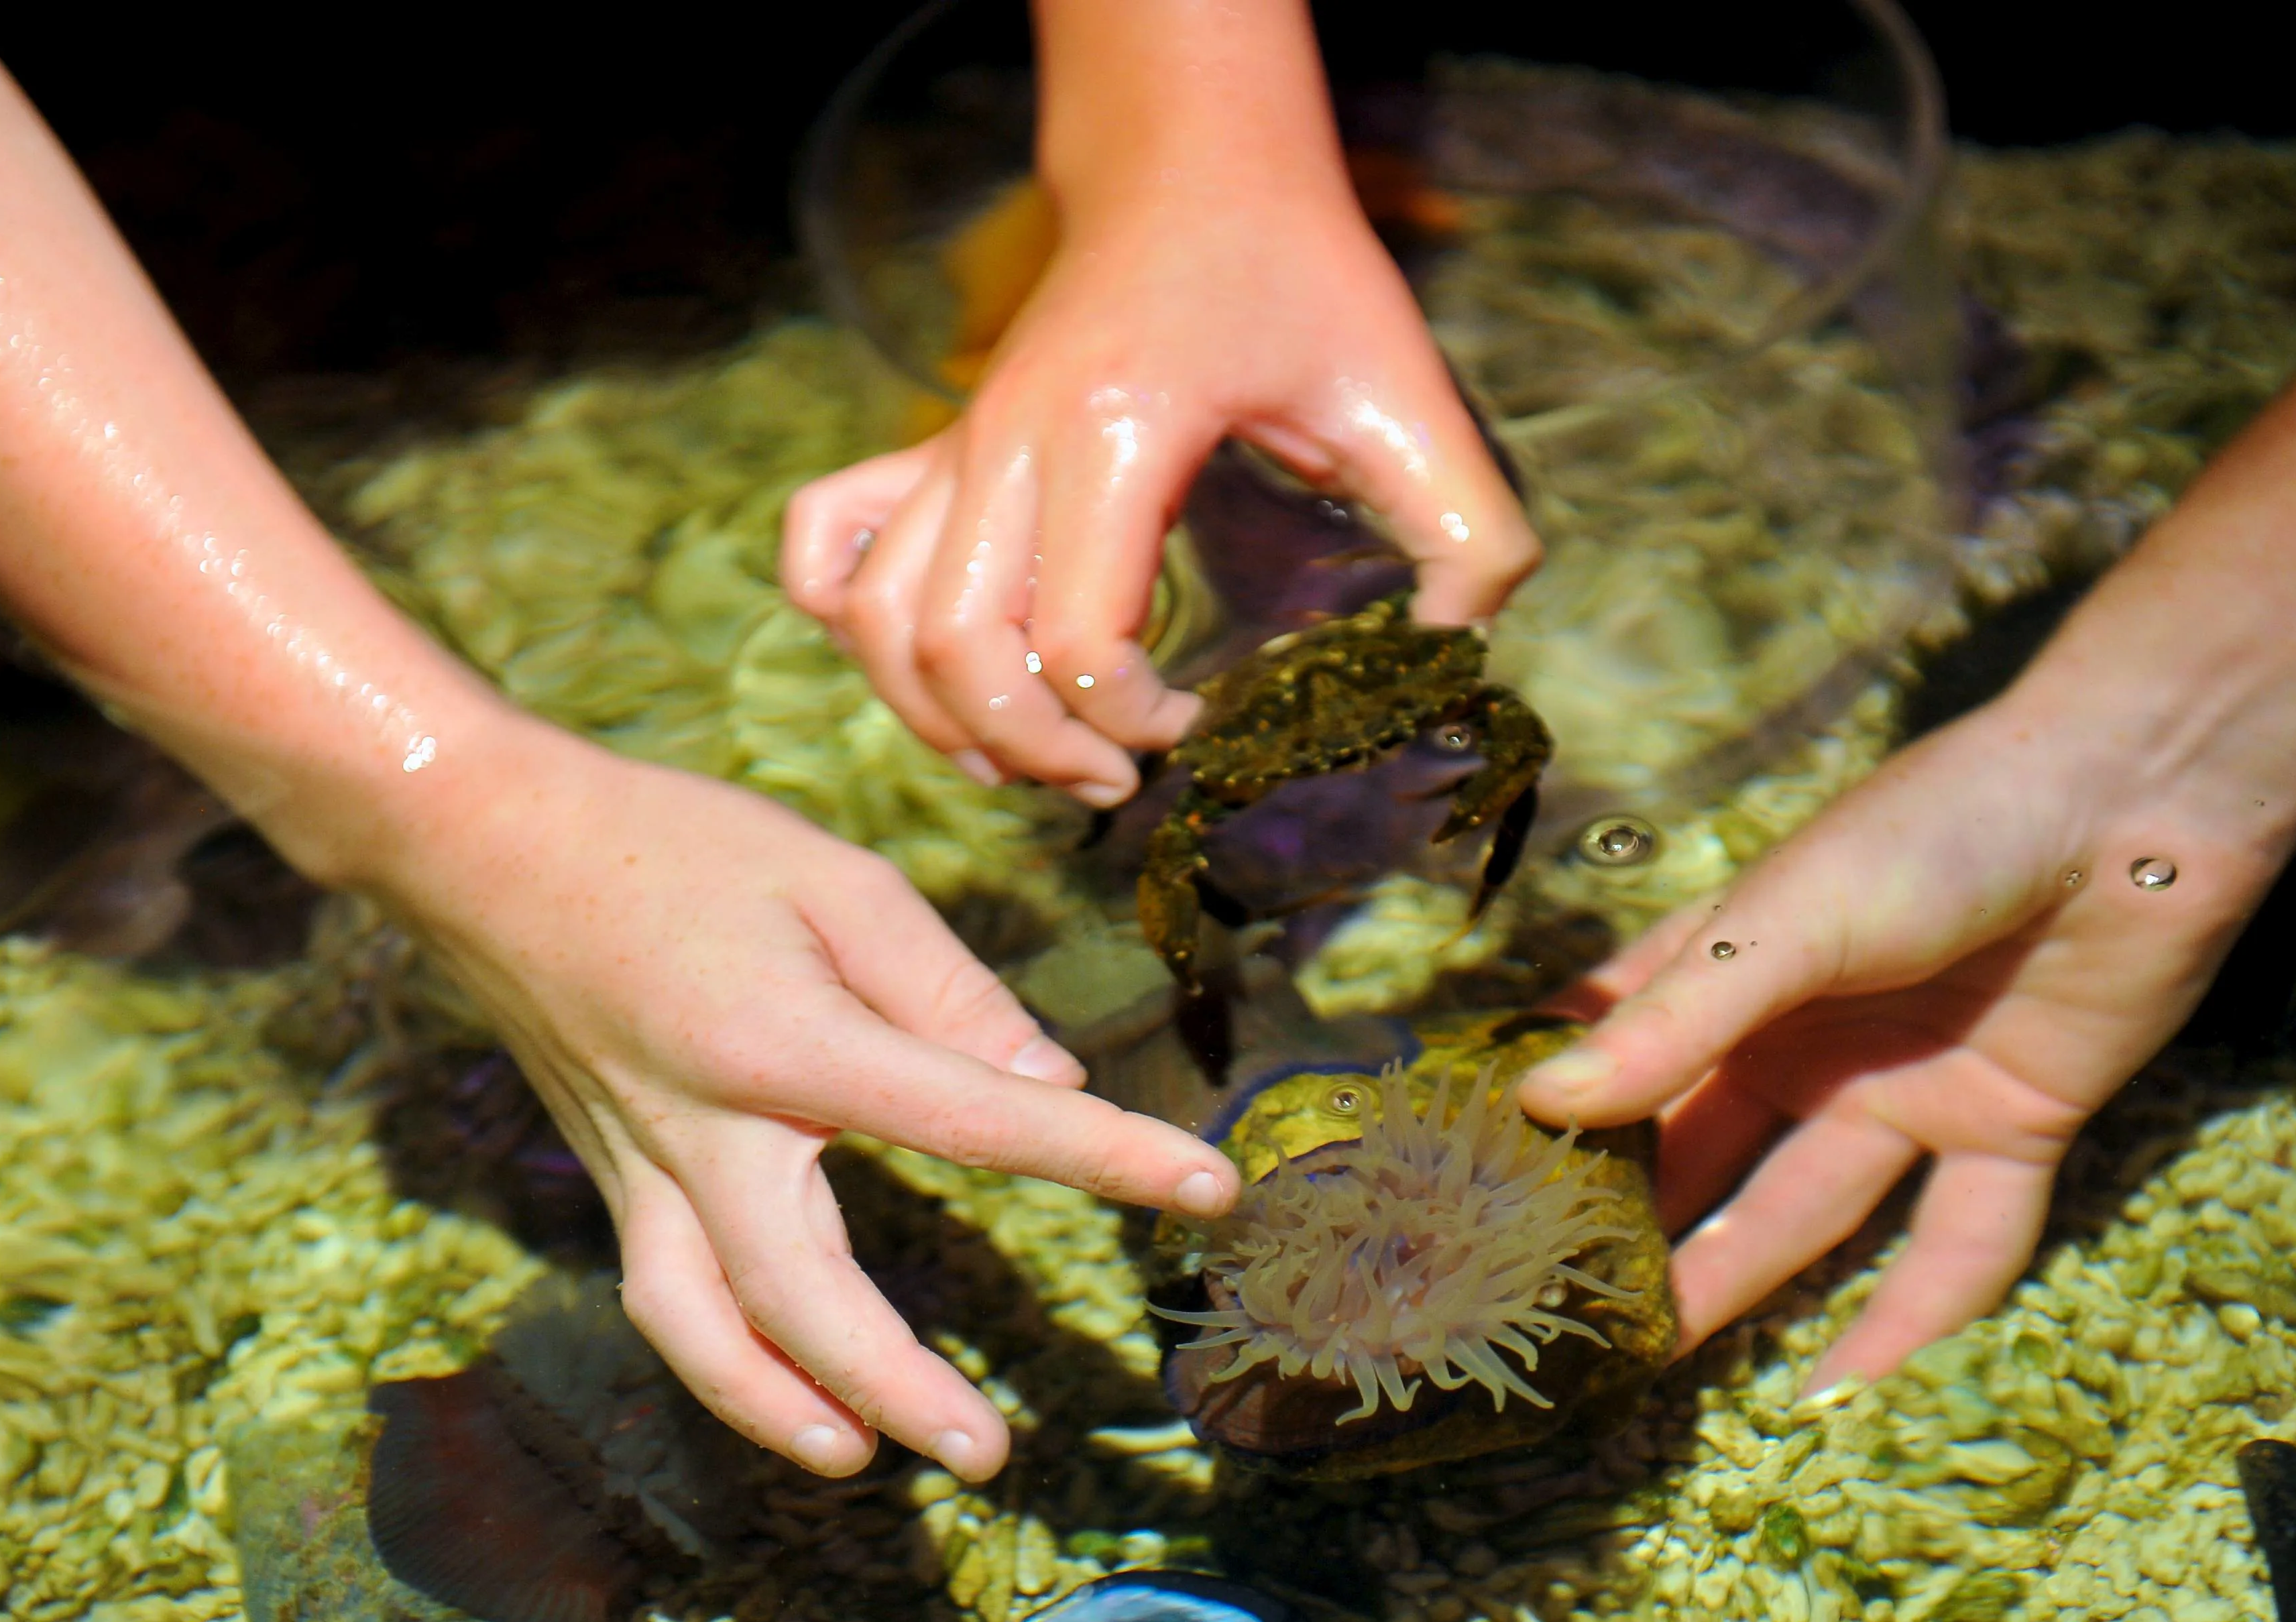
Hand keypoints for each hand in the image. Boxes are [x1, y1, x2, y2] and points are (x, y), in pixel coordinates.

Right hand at [373, 712, 1240, 1480]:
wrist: (484, 844)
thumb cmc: (675, 845)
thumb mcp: (837, 881)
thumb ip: (949, 991)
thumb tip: (1050, 1079)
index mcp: (785, 1043)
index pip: (976, 1120)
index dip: (1102, 1154)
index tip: (1207, 1187)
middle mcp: (705, 1130)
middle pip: (801, 1292)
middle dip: (894, 1381)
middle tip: (988, 1453)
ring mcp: (644, 1167)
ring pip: (705, 1328)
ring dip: (784, 1409)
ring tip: (871, 1462)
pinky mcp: (613, 1179)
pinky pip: (666, 1300)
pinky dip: (726, 1367)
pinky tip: (791, 1401)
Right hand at [782, 16, 1535, 805]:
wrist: (1195, 169)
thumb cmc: (1298, 275)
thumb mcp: (1409, 397)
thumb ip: (1467, 532)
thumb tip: (1454, 647)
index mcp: (1117, 434)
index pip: (1073, 641)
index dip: (1130, 722)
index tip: (1199, 727)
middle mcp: (1008, 441)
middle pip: (955, 648)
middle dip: (1034, 750)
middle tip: (1116, 778)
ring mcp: (956, 444)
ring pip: (878, 620)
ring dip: (939, 716)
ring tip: (1029, 757)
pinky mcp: (934, 447)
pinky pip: (828, 541)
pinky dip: (847, 621)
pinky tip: (920, 666)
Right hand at [1518, 690, 2287, 1393]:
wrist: (2136, 803)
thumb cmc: (1940, 829)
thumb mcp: (1790, 917)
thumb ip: (1676, 1021)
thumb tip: (1541, 1104)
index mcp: (1739, 971)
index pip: (1622, 1053)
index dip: (1554, 1120)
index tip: (1472, 1198)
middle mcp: (1810, 1042)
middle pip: (1707, 1153)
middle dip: (1635, 1227)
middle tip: (1553, 1316)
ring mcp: (1907, 1090)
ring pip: (1807, 1212)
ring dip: (1738, 1281)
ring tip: (1656, 1359)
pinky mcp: (2010, 1131)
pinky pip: (1957, 1246)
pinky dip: (1908, 1321)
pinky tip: (1839, 1394)